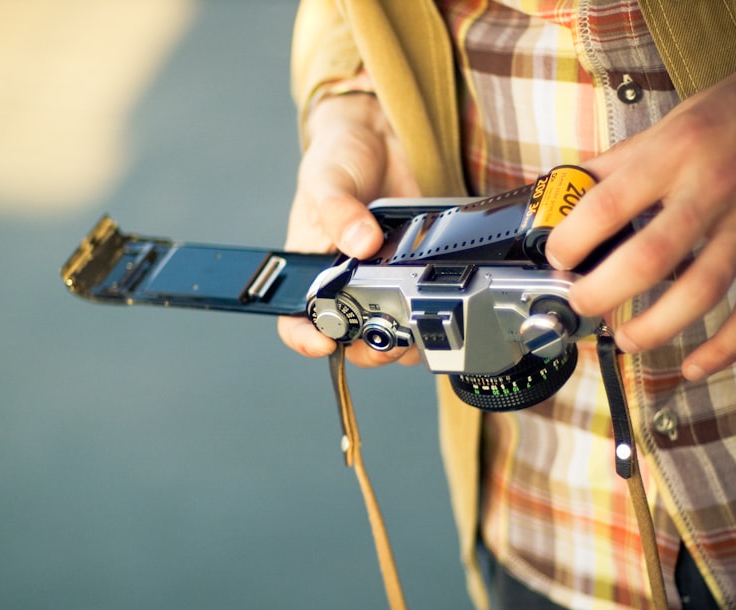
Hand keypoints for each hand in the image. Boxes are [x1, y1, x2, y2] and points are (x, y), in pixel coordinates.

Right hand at [277, 92, 421, 366]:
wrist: (381, 134)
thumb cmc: (338, 158)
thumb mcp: (326, 180)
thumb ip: (339, 211)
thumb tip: (361, 242)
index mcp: (309, 268)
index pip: (296, 320)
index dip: (306, 339)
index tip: (325, 342)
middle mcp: (343, 282)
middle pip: (349, 339)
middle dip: (367, 349)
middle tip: (385, 342)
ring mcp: (380, 279)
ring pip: (389, 331)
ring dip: (404, 340)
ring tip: (416, 326)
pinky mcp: (413, 270)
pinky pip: (421, 304)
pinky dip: (431, 310)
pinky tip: (439, 299)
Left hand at [546, 58, 735, 380]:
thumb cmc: (720, 121)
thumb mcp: (659, 131)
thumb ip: (611, 171)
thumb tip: (559, 205)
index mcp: (673, 154)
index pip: (607, 206)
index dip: (573, 241)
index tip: (557, 259)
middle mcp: (712, 189)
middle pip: (650, 258)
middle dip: (604, 292)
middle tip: (581, 305)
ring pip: (701, 291)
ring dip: (656, 326)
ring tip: (625, 339)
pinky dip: (725, 346)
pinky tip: (694, 365)